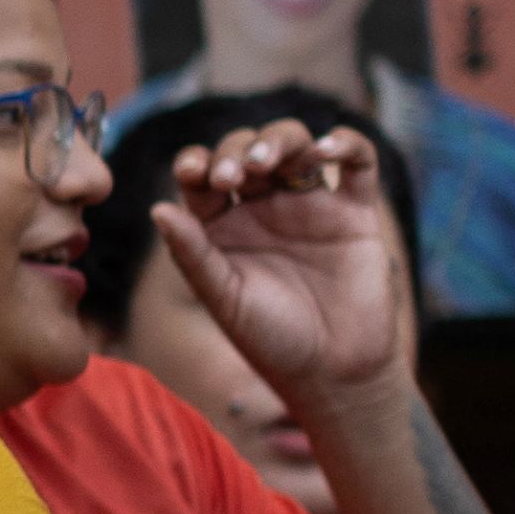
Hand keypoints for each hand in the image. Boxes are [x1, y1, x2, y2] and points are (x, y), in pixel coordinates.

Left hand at [155, 120, 414, 417]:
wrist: (332, 372)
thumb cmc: (270, 339)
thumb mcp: (223, 297)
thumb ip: (192, 254)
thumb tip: (157, 209)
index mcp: (223, 225)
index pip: (204, 176)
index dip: (197, 163)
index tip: (192, 171)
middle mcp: (265, 207)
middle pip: (247, 151)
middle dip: (235, 152)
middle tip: (229, 178)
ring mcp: (310, 204)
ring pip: (296, 146)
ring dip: (278, 141)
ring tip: (264, 165)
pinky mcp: (355, 211)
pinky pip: (357, 162)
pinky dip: (346, 144)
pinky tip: (326, 149)